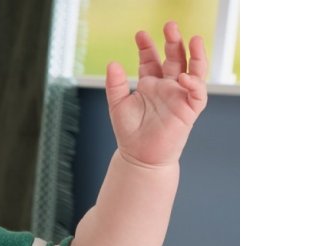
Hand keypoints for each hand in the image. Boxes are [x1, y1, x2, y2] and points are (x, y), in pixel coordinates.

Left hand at [105, 21, 207, 166]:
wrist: (139, 157)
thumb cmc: (129, 133)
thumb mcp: (118, 104)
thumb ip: (115, 84)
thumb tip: (112, 63)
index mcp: (150, 84)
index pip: (151, 59)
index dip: (147, 46)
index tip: (140, 34)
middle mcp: (167, 87)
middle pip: (175, 58)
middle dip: (173, 41)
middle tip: (169, 25)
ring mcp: (179, 97)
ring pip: (194, 70)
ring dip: (195, 55)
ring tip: (194, 39)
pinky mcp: (189, 110)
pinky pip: (197, 93)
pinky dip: (194, 84)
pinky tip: (184, 77)